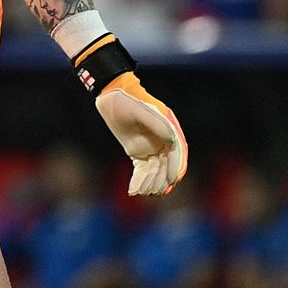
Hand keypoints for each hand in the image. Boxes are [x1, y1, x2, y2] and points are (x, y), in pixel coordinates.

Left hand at [95, 72, 187, 195]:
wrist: (111, 96)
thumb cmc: (126, 101)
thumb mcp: (139, 110)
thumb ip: (155, 124)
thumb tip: (172, 141)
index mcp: (168, 128)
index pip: (176, 152)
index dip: (175, 166)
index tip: (172, 180)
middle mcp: (163, 140)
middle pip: (167, 165)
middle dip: (162, 179)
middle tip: (154, 191)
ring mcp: (151, 148)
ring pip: (155, 171)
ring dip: (150, 183)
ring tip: (141, 192)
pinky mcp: (139, 152)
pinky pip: (142, 171)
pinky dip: (139, 181)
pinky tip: (133, 190)